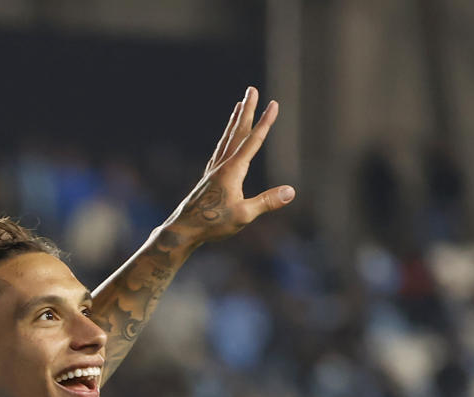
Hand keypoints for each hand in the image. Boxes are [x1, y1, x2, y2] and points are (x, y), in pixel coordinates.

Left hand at [165, 87, 293, 244]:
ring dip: (235, 120)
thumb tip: (291, 192)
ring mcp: (213, 170)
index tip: (274, 104)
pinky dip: (226, 138)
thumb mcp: (244, 215)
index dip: (265, 122)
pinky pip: (220, 150)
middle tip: (251, 89)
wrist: (183, 230)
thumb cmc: (212, 224)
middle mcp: (222, 165)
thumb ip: (267, 202)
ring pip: (226, 138)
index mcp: (232, 170)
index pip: (253, 141)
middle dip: (247, 110)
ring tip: (239, 104)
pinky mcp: (208, 178)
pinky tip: (227, 138)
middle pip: (237, 132)